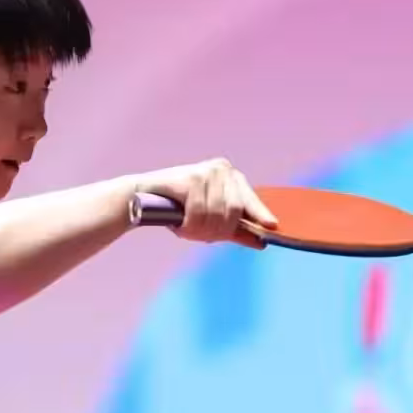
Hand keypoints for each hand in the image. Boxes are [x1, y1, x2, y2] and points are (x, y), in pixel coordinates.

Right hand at [135, 158, 277, 248]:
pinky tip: (180, 226)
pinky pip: (199, 212)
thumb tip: (262, 243)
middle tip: (199, 237)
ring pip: (218, 215)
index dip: (260, 214)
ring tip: (186, 231)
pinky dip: (190, 225)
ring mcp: (207, 172)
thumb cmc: (177, 208)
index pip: (250, 199)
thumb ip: (236, 230)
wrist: (140, 198)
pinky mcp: (191, 178)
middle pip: (235, 211)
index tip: (272, 226)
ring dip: (201, 231)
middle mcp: (221, 169)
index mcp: (230, 175)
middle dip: (217, 231)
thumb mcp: (210, 219)